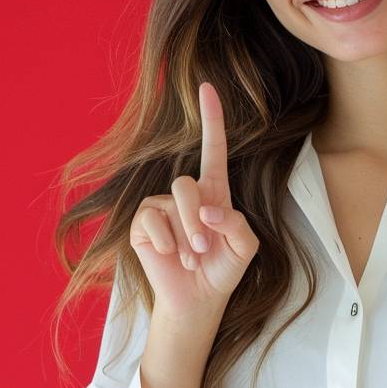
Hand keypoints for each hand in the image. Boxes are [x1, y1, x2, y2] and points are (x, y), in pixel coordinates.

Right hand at [128, 81, 259, 316]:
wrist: (199, 300)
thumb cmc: (223, 270)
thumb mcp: (245, 247)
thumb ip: (236, 223)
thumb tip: (207, 212)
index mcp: (214, 192)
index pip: (212, 149)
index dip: (211, 119)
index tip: (207, 88)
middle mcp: (185, 195)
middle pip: (187, 184)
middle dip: (197, 220)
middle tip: (205, 249)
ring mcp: (160, 207)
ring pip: (171, 203)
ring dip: (186, 236)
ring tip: (191, 258)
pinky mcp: (142, 225)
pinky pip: (150, 220)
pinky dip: (165, 242)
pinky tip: (169, 256)